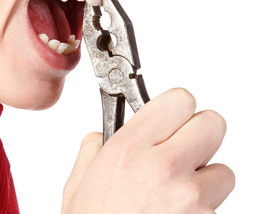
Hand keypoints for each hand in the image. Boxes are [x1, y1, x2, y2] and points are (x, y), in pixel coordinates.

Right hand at [62, 88, 234, 212]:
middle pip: (213, 123)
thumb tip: (103, 137)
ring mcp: (191, 201)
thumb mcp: (78, 183)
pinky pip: (219, 206)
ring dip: (207, 178)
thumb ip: (94, 149)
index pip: (180, 99)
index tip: (168, 117)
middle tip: (181, 148)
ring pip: (224, 170)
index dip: (175, 108)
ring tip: (179, 193)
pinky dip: (206, 209)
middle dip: (199, 134)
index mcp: (129, 148)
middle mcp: (164, 167)